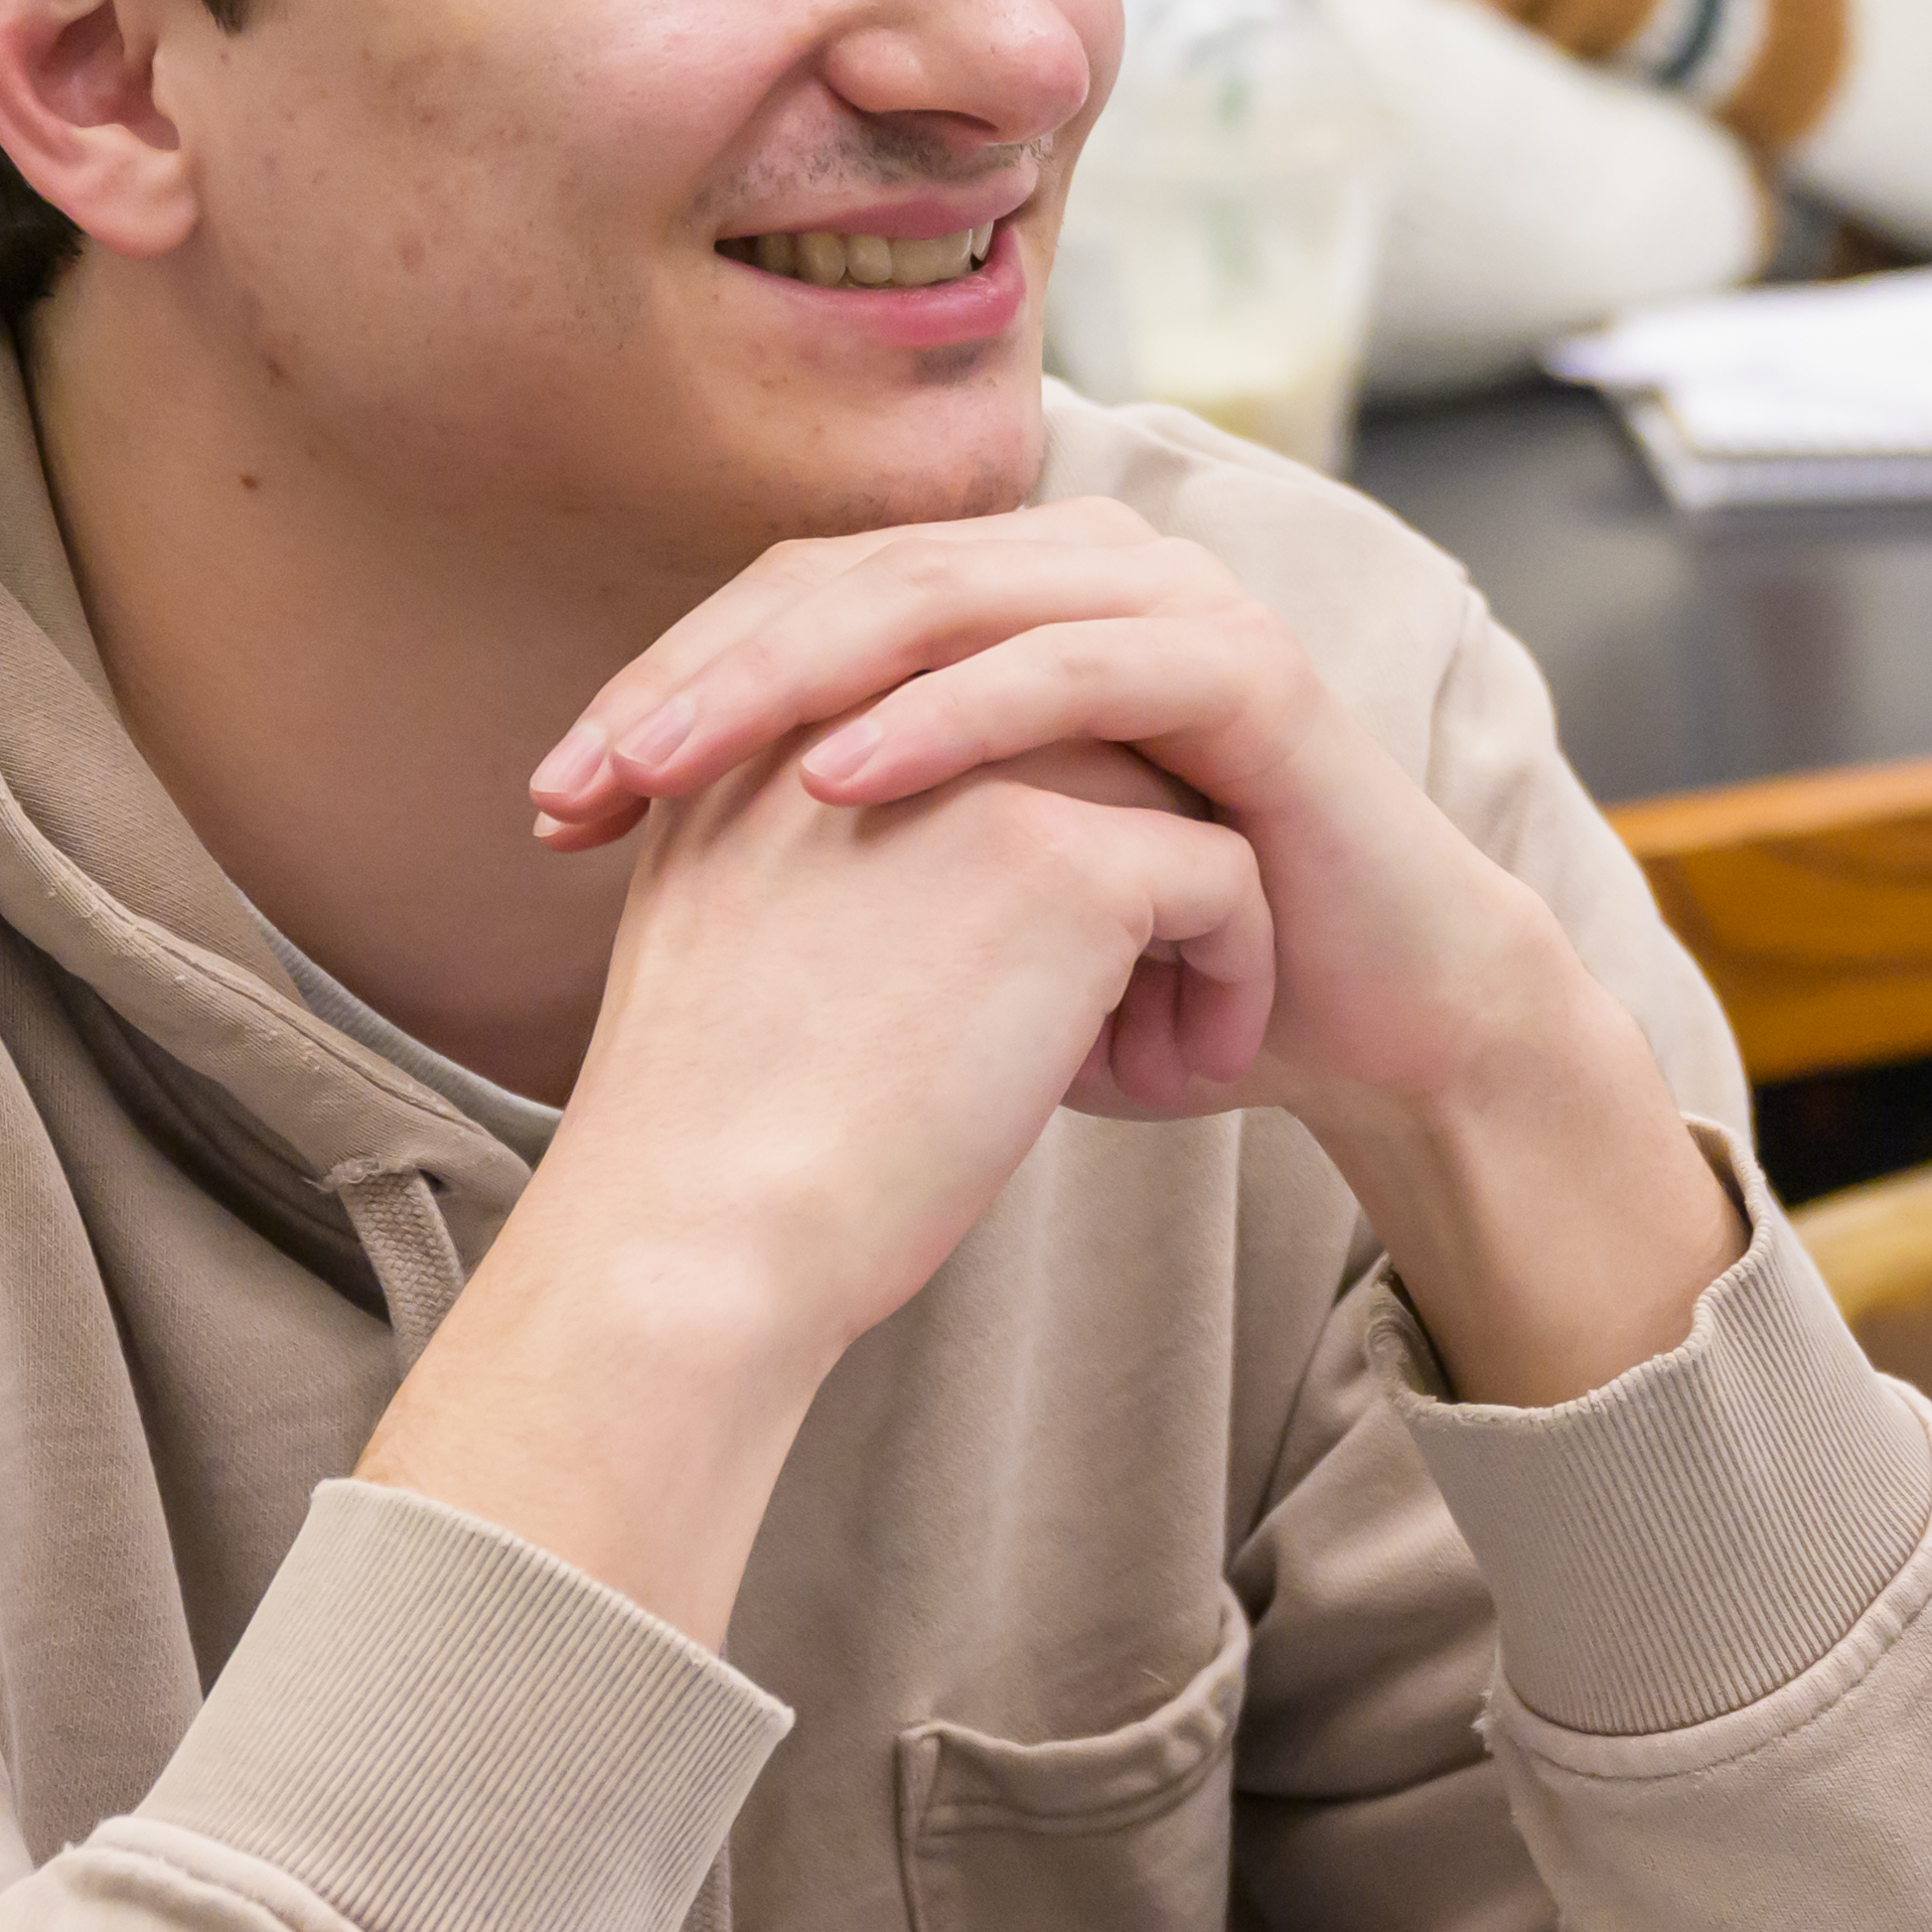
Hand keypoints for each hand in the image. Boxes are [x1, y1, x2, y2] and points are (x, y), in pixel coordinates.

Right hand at [365, 723, 1267, 1630]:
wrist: (697, 1228)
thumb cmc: (713, 1127)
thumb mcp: (736, 928)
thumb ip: (818, 844)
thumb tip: (954, 863)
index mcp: (783, 713)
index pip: (973, 712)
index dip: (1028, 835)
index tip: (1022, 973)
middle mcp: (878, 702)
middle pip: (1076, 735)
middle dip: (1115, 867)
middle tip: (1112, 1017)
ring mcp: (977, 764)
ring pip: (1166, 794)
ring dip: (1181, 922)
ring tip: (1146, 1050)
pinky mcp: (1065, 855)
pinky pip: (1224, 874)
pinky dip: (1234, 973)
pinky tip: (1181, 1077)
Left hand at [531, 505, 1736, 1403]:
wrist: (1367, 1019)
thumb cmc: (1155, 968)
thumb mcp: (972, 900)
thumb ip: (844, 851)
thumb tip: (649, 873)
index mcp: (1009, 599)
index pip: (798, 600)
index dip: (665, 684)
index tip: (554, 804)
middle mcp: (1084, 567)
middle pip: (845, 580)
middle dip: (693, 680)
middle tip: (578, 777)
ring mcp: (1171, 602)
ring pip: (941, 599)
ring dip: (787, 681)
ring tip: (668, 770)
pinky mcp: (1246, 670)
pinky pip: (1068, 668)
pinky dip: (946, 717)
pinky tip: (840, 776)